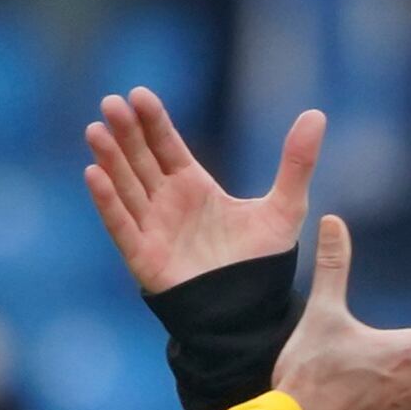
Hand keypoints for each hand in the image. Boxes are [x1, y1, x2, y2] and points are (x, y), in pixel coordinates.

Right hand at [83, 89, 314, 293]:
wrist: (249, 314)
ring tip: (96, 130)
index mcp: (193, 186)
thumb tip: (316, 114)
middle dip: (126, 132)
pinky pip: (121, 225)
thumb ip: (296, 163)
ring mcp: (153, 228)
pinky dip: (107, 202)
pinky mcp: (144, 256)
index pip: (167, 145)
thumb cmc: (261, 264)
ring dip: (109, 160)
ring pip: (126, 187)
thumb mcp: (285, 208)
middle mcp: (168, 203)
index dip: (153, 121)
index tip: (139, 94)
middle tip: (111, 103)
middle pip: (141, 159)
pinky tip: (93, 175)